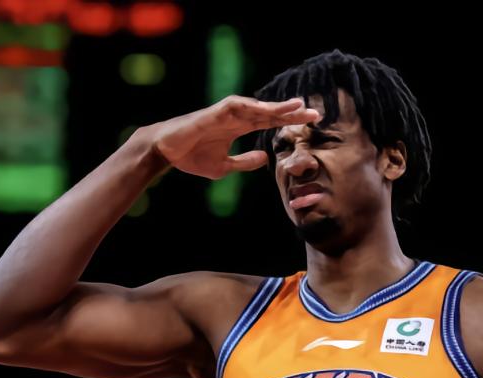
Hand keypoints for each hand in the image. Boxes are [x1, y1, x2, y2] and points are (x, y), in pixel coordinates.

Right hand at [151, 96, 319, 179]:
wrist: (166, 151)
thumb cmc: (191, 156)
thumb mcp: (224, 166)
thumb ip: (244, 162)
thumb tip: (265, 158)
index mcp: (238, 127)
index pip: (269, 122)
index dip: (289, 121)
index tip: (311, 122)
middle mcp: (235, 117)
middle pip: (269, 112)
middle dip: (291, 112)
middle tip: (316, 113)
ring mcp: (225, 113)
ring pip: (257, 106)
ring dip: (276, 106)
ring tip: (297, 106)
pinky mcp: (214, 112)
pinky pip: (236, 107)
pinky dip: (252, 106)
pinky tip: (267, 108)